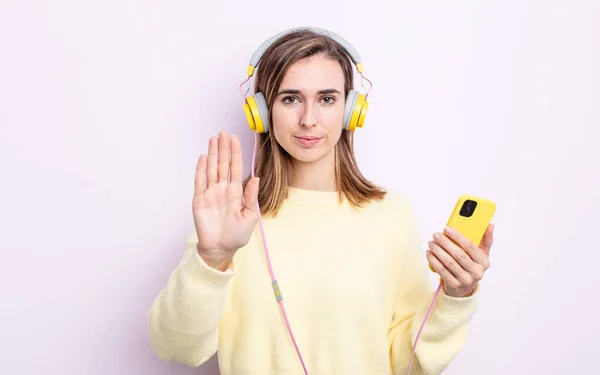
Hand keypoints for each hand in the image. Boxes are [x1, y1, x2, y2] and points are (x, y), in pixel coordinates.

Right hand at [193, 131, 259, 269]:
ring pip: (211, 169)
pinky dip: (200, 169)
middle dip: (223, 148)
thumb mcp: (250, 216)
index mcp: (236, 192)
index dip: (235, 153)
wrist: (221, 249)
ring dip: (212, 154)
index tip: (235, 139)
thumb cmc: (237, 235)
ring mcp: (210, 194)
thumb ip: (252, 197)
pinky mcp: (199, 200)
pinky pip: (199, 182)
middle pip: (222, 164)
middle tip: (223, 133)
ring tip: (213, 139)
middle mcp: (222, 190)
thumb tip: (256, 178)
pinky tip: (203, 157)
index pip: (235, 168)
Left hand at [426, 224, 494, 297]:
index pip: (470, 246)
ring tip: (431, 243)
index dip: (457, 236)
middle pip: (458, 254)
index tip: (447, 228)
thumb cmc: (472, 267)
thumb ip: (486, 240)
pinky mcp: (454, 285)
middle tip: (436, 235)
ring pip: (449, 262)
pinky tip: (429, 253)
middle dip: (445, 243)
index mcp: (483, 261)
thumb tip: (490, 225)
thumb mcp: (481, 255)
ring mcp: (465, 279)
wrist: (464, 288)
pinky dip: (433, 261)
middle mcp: (476, 271)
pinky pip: (442, 271)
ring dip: (438, 251)